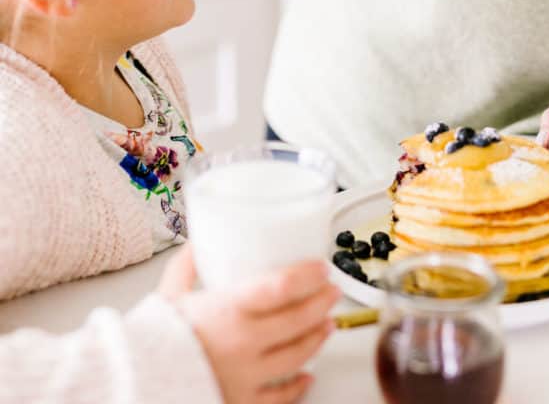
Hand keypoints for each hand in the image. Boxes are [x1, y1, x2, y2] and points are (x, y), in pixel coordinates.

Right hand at [160, 246, 339, 403]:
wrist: (135, 382)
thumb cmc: (152, 340)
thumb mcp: (169, 293)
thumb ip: (188, 265)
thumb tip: (201, 241)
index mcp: (227, 309)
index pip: (281, 286)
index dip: (308, 275)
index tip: (321, 266)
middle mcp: (243, 343)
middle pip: (298, 319)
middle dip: (322, 302)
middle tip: (332, 290)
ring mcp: (247, 376)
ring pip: (298, 356)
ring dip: (318, 338)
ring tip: (327, 324)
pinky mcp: (243, 402)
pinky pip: (281, 397)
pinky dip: (299, 386)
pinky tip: (307, 375)